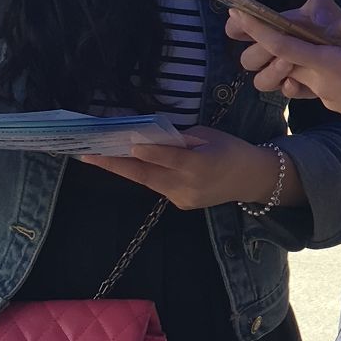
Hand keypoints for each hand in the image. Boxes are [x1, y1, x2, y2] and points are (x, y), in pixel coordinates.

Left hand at [79, 125, 280, 210]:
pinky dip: (146, 175)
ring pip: (149, 181)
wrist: (251, 179)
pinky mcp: (181, 204)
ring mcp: (183, 198)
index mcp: (201, 164)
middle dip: (116, 165)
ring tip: (99, 157)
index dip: (149, 152)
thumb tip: (150, 139)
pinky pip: (158, 186)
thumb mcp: (208, 135)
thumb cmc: (230, 149)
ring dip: (125, 169)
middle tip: (89, 155)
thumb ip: (179, 139)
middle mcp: (189, 185)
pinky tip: (131, 165)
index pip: (170, 157)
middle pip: (148, 175)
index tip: (129, 144)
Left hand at [226, 0, 340, 145]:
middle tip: (278, 26)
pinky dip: (318, 72)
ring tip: (320, 45)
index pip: (282, 45)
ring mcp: (328, 99)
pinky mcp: (338, 107)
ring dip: (299, 59)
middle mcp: (320, 84)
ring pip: (301, 74)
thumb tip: (329, 24)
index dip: (257, 28)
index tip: (236, 13)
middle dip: (274, 44)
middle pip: (285, 61)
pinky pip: (317, 85)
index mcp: (328, 65)